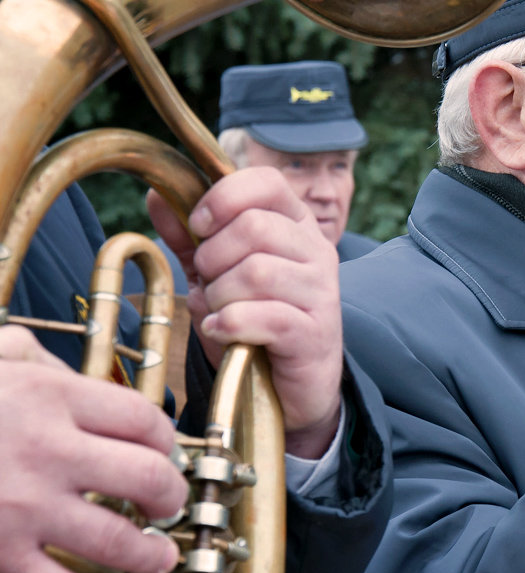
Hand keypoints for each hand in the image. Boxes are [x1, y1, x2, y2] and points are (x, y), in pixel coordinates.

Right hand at [0, 325, 185, 572]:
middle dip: (172, 495)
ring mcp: (23, 507)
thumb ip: (34, 359)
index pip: (144, 420)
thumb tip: (68, 371)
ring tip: (159, 555)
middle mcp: (48, 451)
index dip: (166, 440)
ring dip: (151, 553)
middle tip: (170, 503)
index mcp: (52, 397)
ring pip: (117, 540)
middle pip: (148, 477)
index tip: (165, 452)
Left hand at [148, 167, 343, 458]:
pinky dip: (229, 325)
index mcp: (295, 225)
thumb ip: (188, 237)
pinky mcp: (314, 332)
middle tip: (209, 284)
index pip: (266, 183)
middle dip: (213, 258)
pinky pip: (262, 316)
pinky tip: (224, 333)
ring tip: (219, 312)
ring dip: (220, 296)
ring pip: (256, 272)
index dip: (223, 198)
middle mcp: (316, 251)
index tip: (199, 226)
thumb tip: (156, 196)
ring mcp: (320, 291)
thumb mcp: (215, 275)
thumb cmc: (254, 324)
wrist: (289, 390)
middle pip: (254, 227)